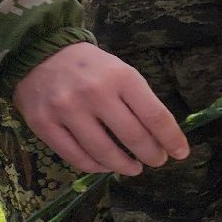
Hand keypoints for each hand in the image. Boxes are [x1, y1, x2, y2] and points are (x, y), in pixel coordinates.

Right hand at [12, 42, 188, 174]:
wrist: (40, 53)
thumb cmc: (91, 67)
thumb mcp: (122, 72)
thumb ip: (140, 102)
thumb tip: (162, 137)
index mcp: (121, 77)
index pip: (155, 116)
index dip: (171, 139)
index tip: (181, 153)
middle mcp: (95, 93)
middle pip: (133, 137)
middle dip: (151, 155)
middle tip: (157, 161)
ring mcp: (66, 110)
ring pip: (103, 152)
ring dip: (124, 166)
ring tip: (134, 168)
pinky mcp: (43, 124)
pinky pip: (75, 157)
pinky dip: (95, 167)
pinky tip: (105, 165)